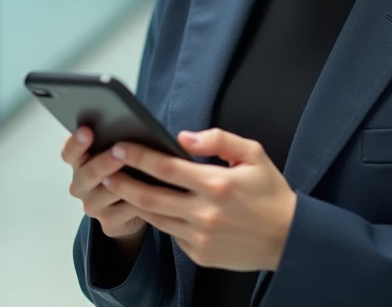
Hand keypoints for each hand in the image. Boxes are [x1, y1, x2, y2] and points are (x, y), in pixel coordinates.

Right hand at [63, 127, 146, 242]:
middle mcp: (80, 185)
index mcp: (78, 162)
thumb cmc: (123, 172)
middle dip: (105, 162)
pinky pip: (126, 210)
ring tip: (145, 172)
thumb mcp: (116, 154)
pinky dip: (141, 200)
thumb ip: (116, 143)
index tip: (87, 131)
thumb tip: (131, 126)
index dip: (77, 142)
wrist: (127, 211)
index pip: (69, 151)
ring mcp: (92, 206)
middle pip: (88, 174)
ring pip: (109, 193)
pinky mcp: (108, 223)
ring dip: (127, 183)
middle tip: (120, 153)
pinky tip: (154, 193)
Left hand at [102, 129, 296, 272]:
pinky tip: (149, 207)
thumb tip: (183, 137)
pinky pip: (172, 234)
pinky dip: (159, 219)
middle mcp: (205, 213)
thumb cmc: (271, 193)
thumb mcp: (253, 154)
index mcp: (216, 184)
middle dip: (122, 182)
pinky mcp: (200, 254)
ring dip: (134, 202)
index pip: (166, 168)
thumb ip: (218, 140)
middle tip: (103, 171)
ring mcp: (201, 237)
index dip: (138, 156)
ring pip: (156, 218)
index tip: (120, 147)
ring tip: (117, 187)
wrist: (288, 238)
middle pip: (150, 197)